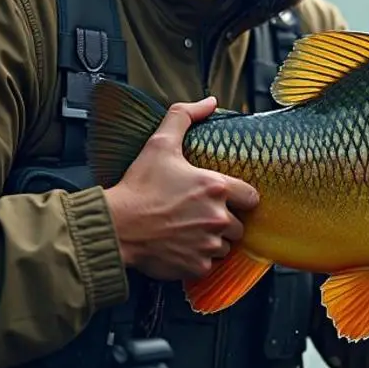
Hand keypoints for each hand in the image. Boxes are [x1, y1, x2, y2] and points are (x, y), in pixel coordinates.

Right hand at [102, 97, 259, 281]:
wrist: (116, 226)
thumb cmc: (138, 186)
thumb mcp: (160, 144)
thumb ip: (185, 117)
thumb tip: (209, 101)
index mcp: (216, 188)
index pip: (252, 197)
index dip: (240, 198)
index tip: (226, 198)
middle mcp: (218, 218)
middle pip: (239, 225)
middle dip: (224, 220)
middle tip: (200, 215)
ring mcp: (209, 244)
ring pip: (225, 246)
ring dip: (213, 240)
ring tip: (190, 231)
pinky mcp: (197, 266)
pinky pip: (209, 264)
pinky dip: (198, 259)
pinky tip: (181, 247)